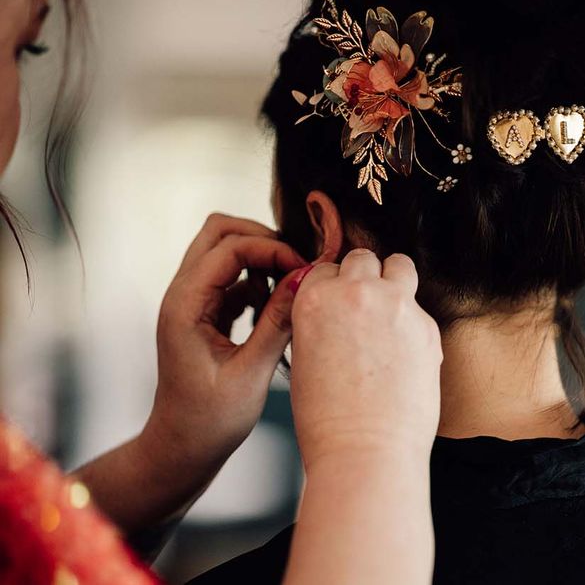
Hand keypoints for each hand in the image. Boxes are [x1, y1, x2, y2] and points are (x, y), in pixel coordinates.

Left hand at [141, 213, 307, 472]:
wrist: (182, 449)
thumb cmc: (209, 421)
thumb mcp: (251, 373)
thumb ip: (278, 323)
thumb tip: (305, 279)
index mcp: (185, 306)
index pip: (229, 248)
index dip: (271, 250)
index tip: (304, 271)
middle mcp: (182, 295)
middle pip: (219, 232)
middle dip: (262, 238)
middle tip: (295, 265)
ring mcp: (191, 301)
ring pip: (224, 249)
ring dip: (259, 257)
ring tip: (287, 288)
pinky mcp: (204, 312)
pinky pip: (231, 275)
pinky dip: (256, 279)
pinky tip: (274, 308)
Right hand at [289, 249, 442, 469]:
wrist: (365, 453)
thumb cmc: (327, 421)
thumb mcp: (303, 359)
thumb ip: (318, 322)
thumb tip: (334, 312)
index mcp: (315, 299)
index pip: (325, 268)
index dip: (332, 287)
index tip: (338, 303)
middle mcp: (355, 293)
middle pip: (363, 259)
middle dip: (363, 277)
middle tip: (364, 306)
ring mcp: (395, 305)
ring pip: (399, 265)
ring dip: (394, 281)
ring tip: (391, 311)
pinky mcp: (427, 325)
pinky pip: (419, 307)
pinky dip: (413, 322)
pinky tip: (406, 353)